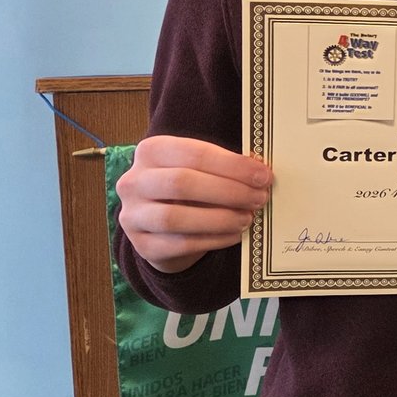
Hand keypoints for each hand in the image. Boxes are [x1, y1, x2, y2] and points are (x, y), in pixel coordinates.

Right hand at [117, 135, 271, 273]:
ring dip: (219, 218)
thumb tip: (260, 174)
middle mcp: (134, 181)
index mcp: (151, 151)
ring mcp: (132, 215)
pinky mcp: (142, 245)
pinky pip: (179, 244)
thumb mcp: (201, 170)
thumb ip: (224, 168)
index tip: (263, 176)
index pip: (194, 153)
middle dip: (228, 191)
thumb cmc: (190, 190)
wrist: (162, 227)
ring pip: (175, 218)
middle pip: (182, 183)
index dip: (232, 165)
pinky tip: (235, 235)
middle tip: (259, 198)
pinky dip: (213, 239)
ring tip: (247, 218)